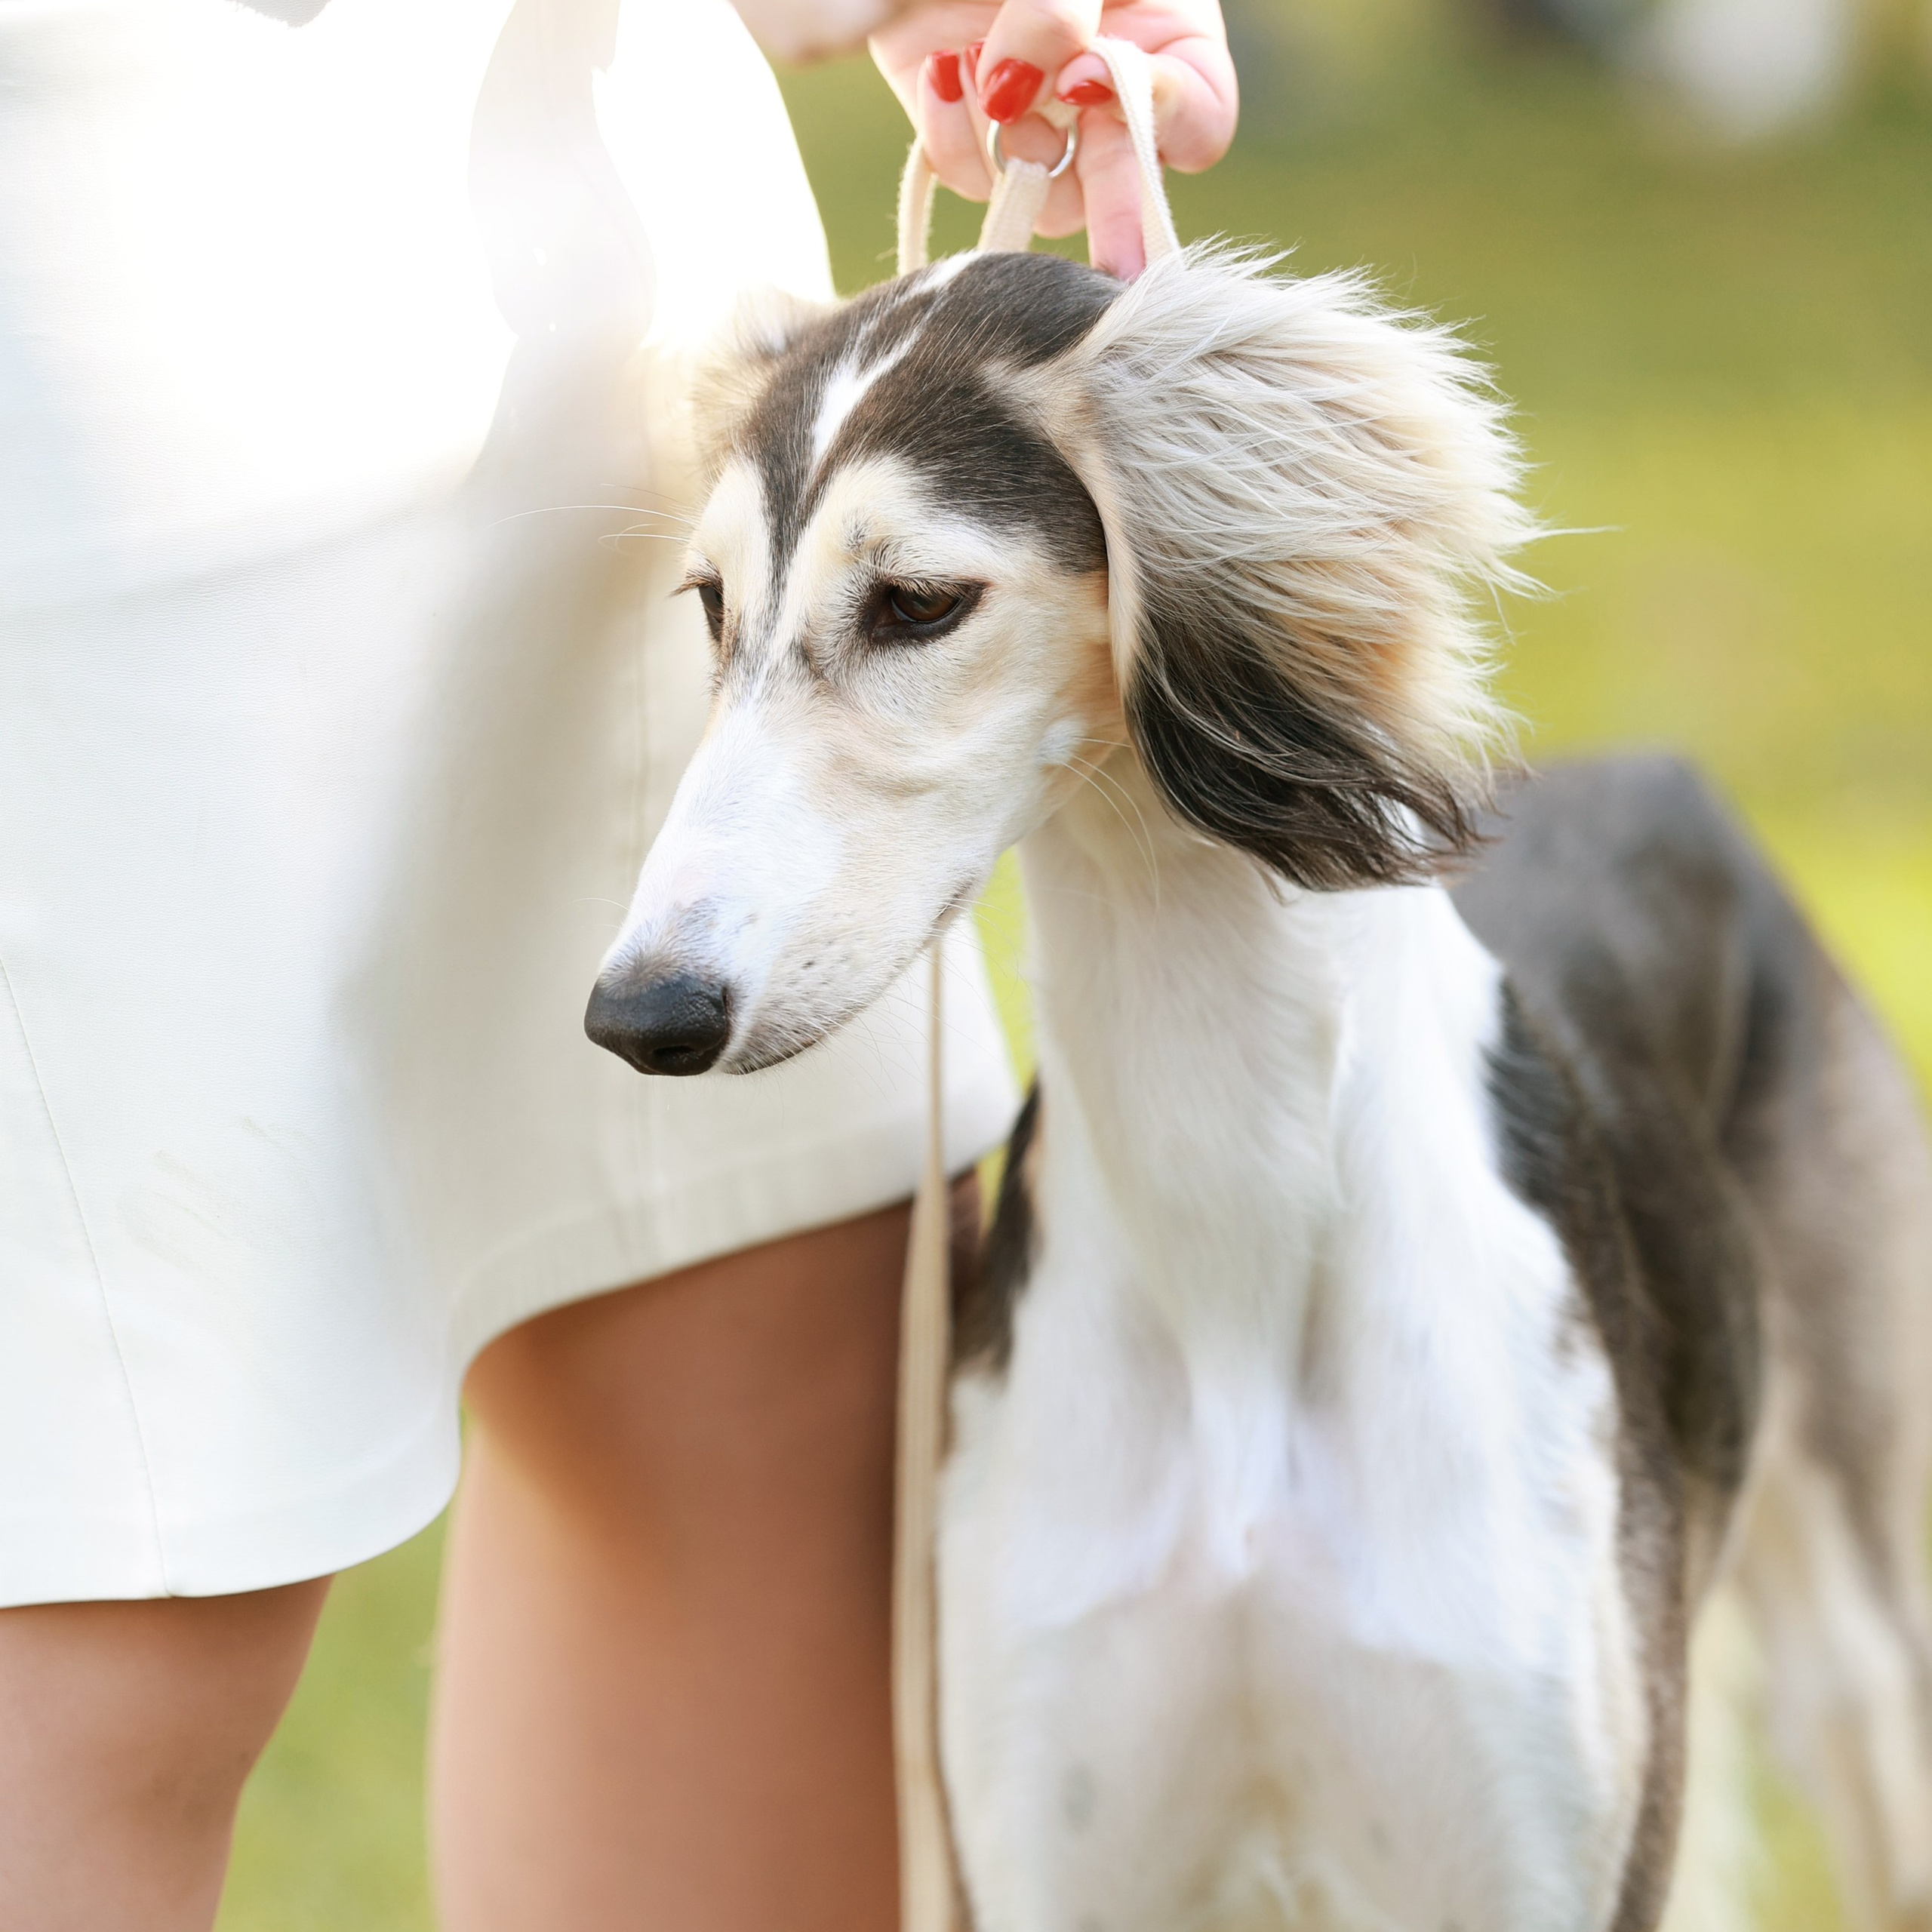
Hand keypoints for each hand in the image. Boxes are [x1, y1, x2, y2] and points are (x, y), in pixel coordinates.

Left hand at [870, 0, 1236, 277]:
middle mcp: (1105, 95)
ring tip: (980, 63)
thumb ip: (1063, 9)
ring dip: (1011, 140)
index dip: (1169, 119)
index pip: (1200, 121)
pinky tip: (940, 69)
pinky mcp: (962, 125)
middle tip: (1119, 271)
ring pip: (1040, 193)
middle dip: (1118, 217)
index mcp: (1164, 42)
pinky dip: (949, 128)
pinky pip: (967, 171)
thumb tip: (1029, 90)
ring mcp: (1034, 116)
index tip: (1102, 81)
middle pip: (1124, 184)